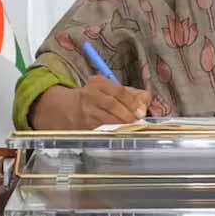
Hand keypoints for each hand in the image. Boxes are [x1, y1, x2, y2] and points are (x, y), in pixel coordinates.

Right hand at [30, 75, 151, 129]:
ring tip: (131, 127)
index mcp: (98, 83)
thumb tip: (147, 99)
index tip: (141, 110)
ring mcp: (86, 111)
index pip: (118, 90)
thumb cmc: (95, 98)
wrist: (67, 108)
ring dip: (123, 124)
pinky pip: (102, 129)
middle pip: (113, 105)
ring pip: (107, 119)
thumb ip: (130, 93)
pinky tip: (121, 133)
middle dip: (128, 114)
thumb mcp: (109, 89)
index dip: (132, 101)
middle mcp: (90, 95)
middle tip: (137, 120)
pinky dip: (114, 132)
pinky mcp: (84, 126)